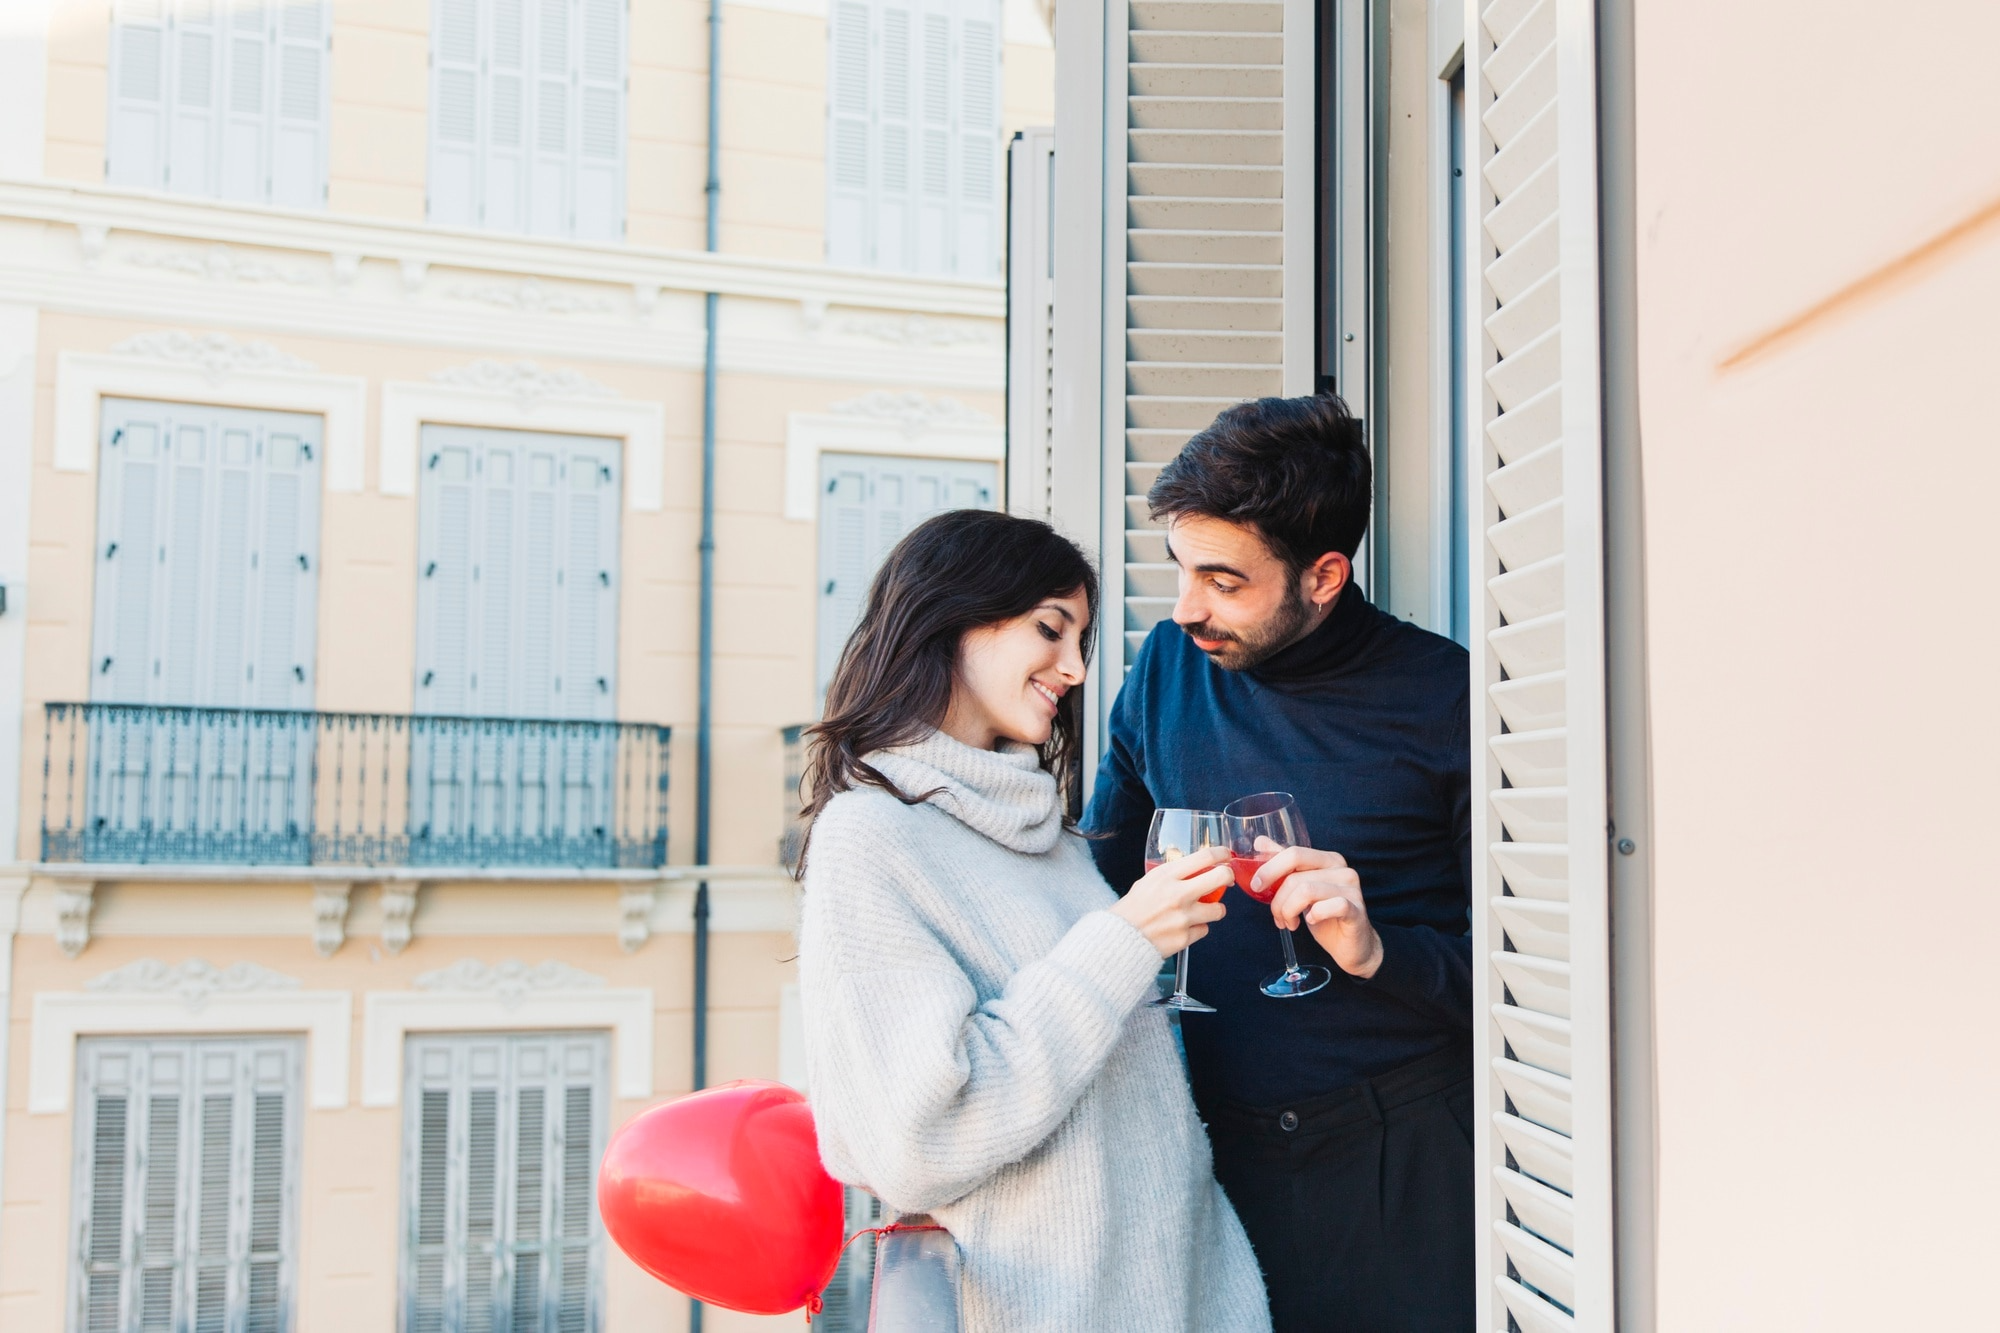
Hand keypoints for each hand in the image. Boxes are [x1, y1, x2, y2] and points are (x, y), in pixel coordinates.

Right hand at [1111, 845, 1232, 958]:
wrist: (1119, 939)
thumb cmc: (1131, 910)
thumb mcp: (1148, 882)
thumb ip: (1171, 876)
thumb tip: (1194, 870)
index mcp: (1167, 876)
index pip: (1205, 857)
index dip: (1221, 853)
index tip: (1225, 855)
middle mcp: (1178, 894)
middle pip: (1221, 877)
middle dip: (1228, 877)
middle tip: (1225, 880)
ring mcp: (1183, 917)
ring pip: (1219, 910)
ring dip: (1214, 909)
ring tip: (1203, 910)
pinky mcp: (1185, 937)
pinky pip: (1204, 930)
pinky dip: (1197, 928)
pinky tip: (1184, 927)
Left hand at [1256, 846, 1384, 978]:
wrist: (1352, 945)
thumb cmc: (1325, 915)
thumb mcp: (1301, 888)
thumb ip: (1284, 865)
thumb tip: (1260, 841)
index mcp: (1328, 859)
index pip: (1294, 853)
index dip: (1270, 869)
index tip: (1256, 886)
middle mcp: (1342, 869)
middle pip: (1296, 876)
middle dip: (1278, 900)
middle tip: (1277, 916)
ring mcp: (1352, 889)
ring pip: (1306, 891)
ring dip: (1289, 911)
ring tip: (1289, 923)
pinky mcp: (1356, 909)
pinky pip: (1330, 906)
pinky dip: (1315, 915)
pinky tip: (1311, 921)